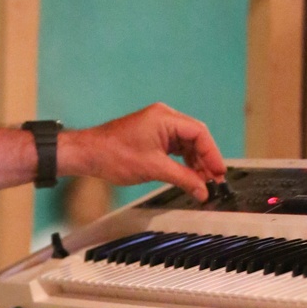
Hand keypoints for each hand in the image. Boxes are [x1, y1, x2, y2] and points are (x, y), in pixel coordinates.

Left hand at [64, 103, 225, 202]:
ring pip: (186, 144)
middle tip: (214, 181)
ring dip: (195, 162)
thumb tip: (202, 190)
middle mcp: (164, 118)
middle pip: (195, 137)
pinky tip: (189, 175)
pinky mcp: (152, 136)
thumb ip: (182, 178)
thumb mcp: (153, 169)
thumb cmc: (113, 155)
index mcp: (165, 118)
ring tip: (203, 182)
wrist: (87, 154)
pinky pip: (175, 147)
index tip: (219, 172)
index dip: (212, 154)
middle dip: (205, 159)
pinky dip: (183, 161)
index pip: (199, 133)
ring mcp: (158, 126)